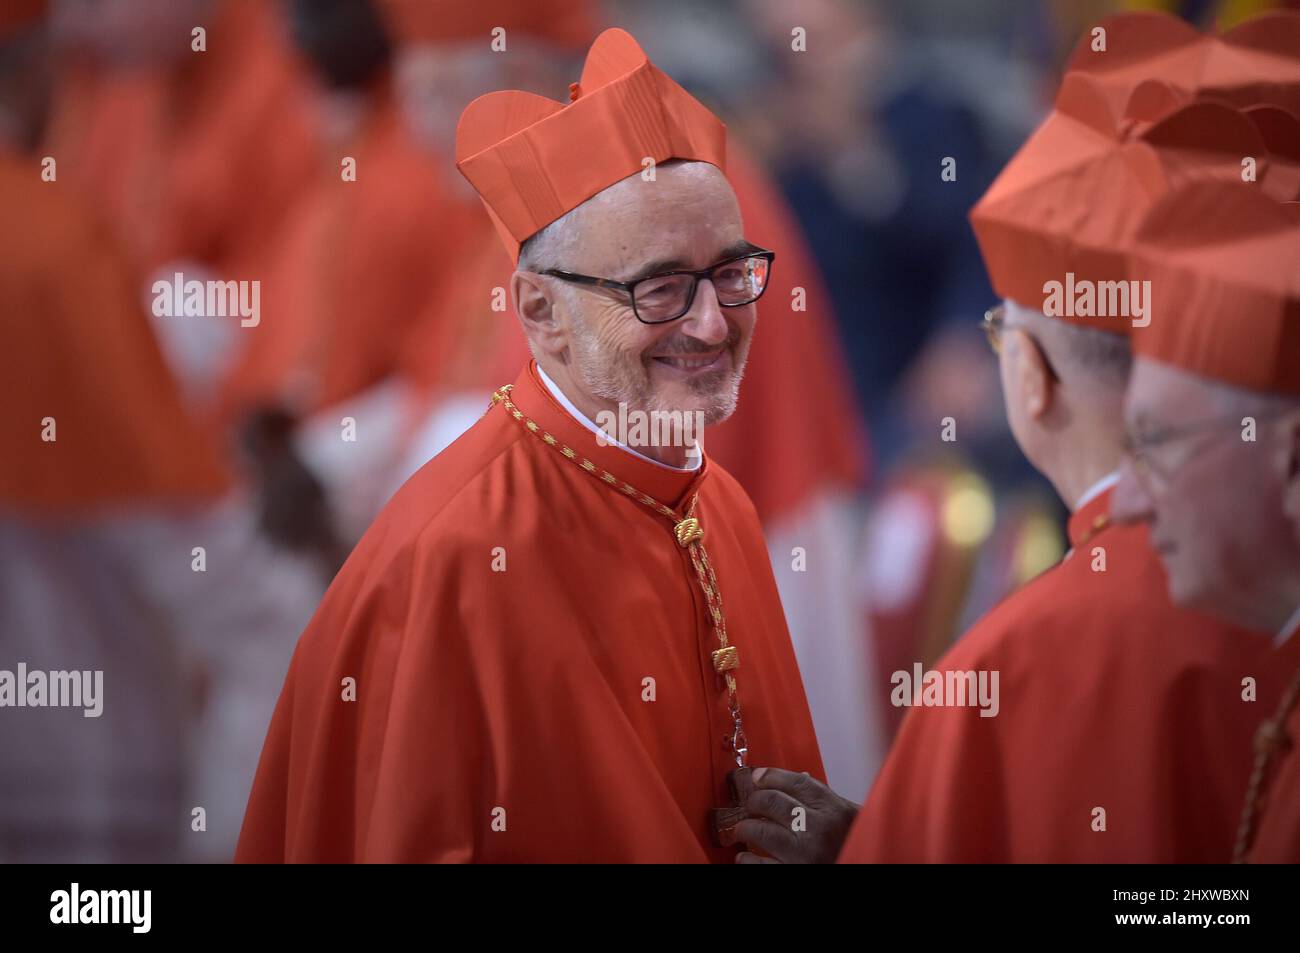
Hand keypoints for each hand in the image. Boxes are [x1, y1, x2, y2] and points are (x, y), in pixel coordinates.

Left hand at [734, 767, 858, 863]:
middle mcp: (819, 829)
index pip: (797, 782)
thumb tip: (795, 780)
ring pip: (761, 831)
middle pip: (773, 802)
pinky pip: (759, 865)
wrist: (871, 866)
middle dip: (754, 800)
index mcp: (835, 810)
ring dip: (745, 828)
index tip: (758, 777)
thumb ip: (824, 801)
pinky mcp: (794, 874)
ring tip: (743, 830)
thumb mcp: (849, 818)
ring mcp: (804, 854)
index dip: (772, 776)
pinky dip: (746, 859)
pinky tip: (745, 857)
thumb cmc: (855, 844)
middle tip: (750, 805)